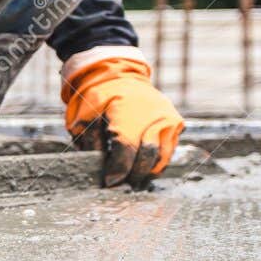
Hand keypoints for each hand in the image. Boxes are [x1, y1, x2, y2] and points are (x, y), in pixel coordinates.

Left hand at [62, 52, 184, 188]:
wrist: (119, 74)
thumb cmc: (98, 96)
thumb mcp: (84, 116)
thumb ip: (90, 141)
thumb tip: (98, 166)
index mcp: (131, 114)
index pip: (127, 150)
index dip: (119, 170)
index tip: (110, 183)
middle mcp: (155, 117)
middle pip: (148, 158)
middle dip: (133, 176)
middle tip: (120, 186)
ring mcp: (169, 120)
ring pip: (162, 157)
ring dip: (147, 172)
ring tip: (131, 180)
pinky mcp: (177, 123)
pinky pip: (169, 150)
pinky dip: (156, 161)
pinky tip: (142, 167)